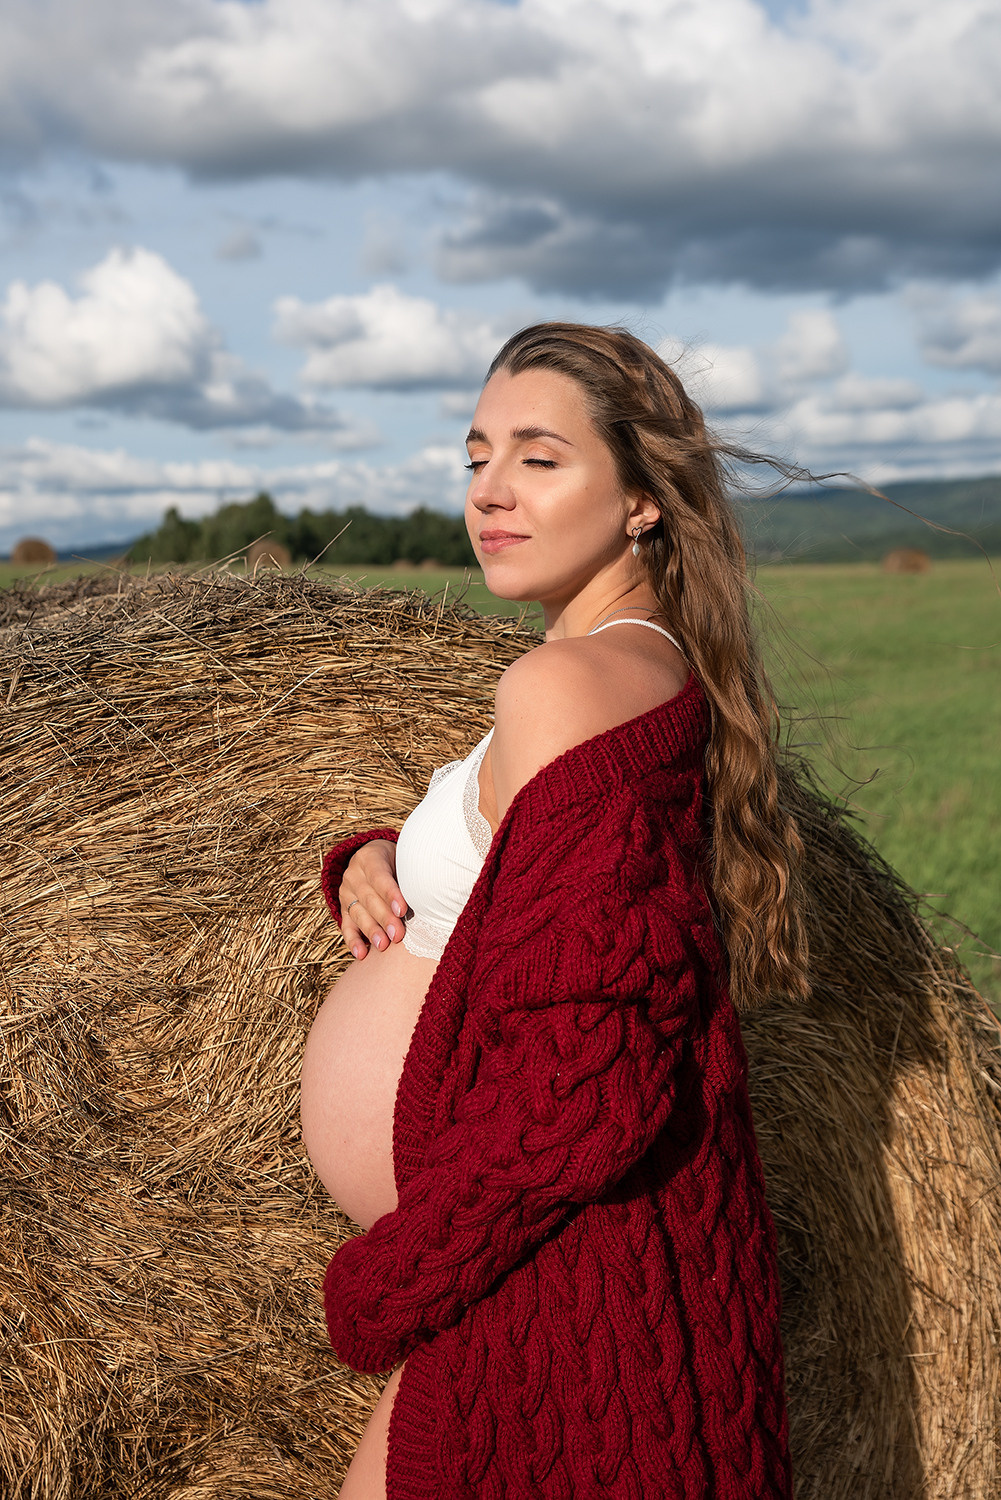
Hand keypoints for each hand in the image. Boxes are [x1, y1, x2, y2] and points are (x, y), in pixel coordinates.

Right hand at [340, 839, 407, 959]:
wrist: (379, 861)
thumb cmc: (400, 863)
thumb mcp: (405, 861)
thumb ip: (411, 876)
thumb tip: (430, 896)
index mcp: (369, 857)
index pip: (379, 877)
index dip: (390, 894)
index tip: (402, 910)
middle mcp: (354, 874)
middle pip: (369, 898)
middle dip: (384, 918)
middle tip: (397, 935)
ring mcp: (346, 892)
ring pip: (358, 913)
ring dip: (371, 931)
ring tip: (382, 946)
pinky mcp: (344, 909)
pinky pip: (347, 926)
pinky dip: (353, 941)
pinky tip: (361, 954)